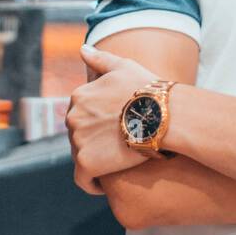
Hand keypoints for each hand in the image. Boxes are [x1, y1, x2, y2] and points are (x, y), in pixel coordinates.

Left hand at [66, 45, 161, 194]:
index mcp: (79, 95)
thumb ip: (100, 60)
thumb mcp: (124, 67)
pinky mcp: (85, 162)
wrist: (163, 115)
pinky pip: (82, 180)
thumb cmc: (149, 90)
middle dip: (93, 142)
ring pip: (80, 156)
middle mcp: (72, 116)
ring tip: (115, 166)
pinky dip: (91, 184)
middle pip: (78, 136)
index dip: (96, 125)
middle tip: (117, 150)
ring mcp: (77, 140)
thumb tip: (82, 49)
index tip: (112, 132)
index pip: (81, 115)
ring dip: (94, 161)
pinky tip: (105, 185)